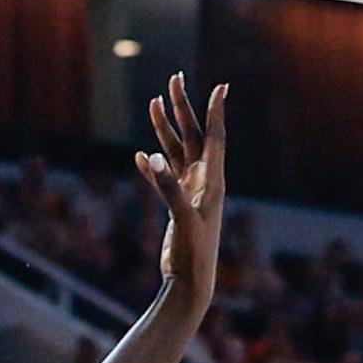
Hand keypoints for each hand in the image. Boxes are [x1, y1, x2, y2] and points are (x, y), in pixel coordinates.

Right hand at [135, 73, 228, 308]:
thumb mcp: (184, 220)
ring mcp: (189, 193)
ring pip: (177, 152)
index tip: (220, 87)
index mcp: (213, 182)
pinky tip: (141, 155)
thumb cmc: (195, 254)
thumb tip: (153, 158)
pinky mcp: (177, 207)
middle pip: (193, 136)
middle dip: (183, 108)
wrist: (191, 283)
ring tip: (155, 102)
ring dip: (165, 129)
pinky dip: (153, 165)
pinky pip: (163, 178)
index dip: (216, 112)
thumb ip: (169, 188)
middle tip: (175, 79)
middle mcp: (204, 183)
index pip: (215, 138)